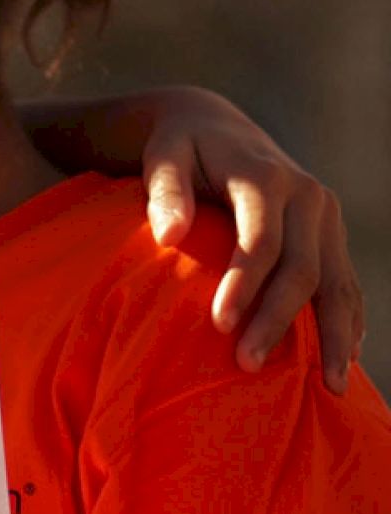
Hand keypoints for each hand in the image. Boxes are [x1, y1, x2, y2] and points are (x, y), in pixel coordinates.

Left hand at [140, 89, 363, 391]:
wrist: (213, 126)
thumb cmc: (179, 149)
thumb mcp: (163, 157)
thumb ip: (165, 192)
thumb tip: (169, 235)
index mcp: (266, 177)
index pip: (260, 240)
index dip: (243, 284)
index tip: (219, 324)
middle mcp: (307, 196)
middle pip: (304, 267)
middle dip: (279, 319)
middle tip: (249, 364)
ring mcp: (325, 216)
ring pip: (338, 281)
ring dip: (334, 335)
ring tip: (329, 387)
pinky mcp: (330, 233)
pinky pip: (346, 282)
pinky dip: (349, 320)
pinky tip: (345, 358)